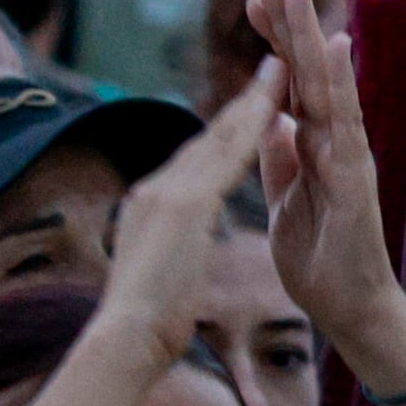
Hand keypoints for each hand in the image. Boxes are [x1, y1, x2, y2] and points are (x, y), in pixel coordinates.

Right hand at [104, 58, 282, 377]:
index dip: (222, 133)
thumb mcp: (159, 274)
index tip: (246, 112)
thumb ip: (169, 251)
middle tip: (269, 69)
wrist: (127, 336)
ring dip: (251, 103)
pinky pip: (226, 157)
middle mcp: (156, 188)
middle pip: (206, 137)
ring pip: (218, 137)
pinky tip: (274, 109)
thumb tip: (172, 253)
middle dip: (240, 105)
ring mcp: (168, 192)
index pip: (194, 162)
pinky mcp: (185, 203)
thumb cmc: (145, 323)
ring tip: (278, 71)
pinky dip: (250, 129)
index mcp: (150, 207)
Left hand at [249, 0, 405, 365]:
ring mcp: (349, 158)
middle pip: (309, 72)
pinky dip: (339, 89)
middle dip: (291, 22)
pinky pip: (345, 129)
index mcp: (311, 143)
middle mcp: (334, 141)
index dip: (273, 38)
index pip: (288, 80)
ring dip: (313, 40)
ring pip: (330, 88)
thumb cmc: (319, 253)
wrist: (347, 309)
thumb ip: (280, 153)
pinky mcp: (356, 183)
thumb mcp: (284, 194)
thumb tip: (271, 114)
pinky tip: (335, 54)